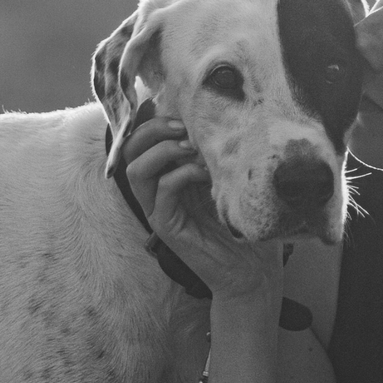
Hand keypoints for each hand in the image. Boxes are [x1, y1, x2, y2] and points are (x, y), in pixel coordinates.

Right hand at [119, 112, 279, 308]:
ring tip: (191, 148)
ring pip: (136, 169)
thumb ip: (217, 150)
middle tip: (184, 127)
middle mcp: (157, 191)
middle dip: (153, 129)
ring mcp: (159, 210)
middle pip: (130, 149)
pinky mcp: (167, 228)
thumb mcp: (229, 177)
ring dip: (163, 150)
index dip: (153, 119)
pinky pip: (161, 191)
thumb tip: (221, 113)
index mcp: (167, 174)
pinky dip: (180, 174)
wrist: (253, 270)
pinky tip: (204, 173)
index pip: (141, 139)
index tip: (183, 112)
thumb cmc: (245, 222)